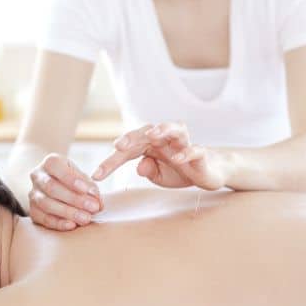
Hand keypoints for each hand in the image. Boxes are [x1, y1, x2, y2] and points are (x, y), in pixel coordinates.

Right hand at [29, 153, 102, 230]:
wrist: (59, 186)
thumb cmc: (73, 180)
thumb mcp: (82, 176)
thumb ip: (89, 186)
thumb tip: (96, 201)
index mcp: (50, 162)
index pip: (56, 167)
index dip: (72, 179)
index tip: (89, 190)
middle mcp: (37, 176)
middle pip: (52, 188)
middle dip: (74, 199)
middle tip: (93, 207)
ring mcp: (33, 194)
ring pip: (46, 204)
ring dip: (68, 212)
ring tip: (85, 219)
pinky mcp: (33, 210)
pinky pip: (43, 218)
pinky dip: (58, 223)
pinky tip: (72, 225)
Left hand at [92, 122, 231, 189]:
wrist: (208, 173)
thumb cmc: (179, 170)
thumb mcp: (158, 176)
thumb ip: (147, 170)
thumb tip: (139, 167)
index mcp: (150, 146)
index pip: (128, 150)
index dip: (111, 162)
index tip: (97, 175)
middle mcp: (165, 140)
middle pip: (146, 133)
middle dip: (132, 137)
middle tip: (118, 145)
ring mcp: (184, 144)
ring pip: (174, 129)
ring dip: (162, 129)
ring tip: (151, 135)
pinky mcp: (200, 154)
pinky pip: (194, 149)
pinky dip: (186, 152)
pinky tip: (177, 158)